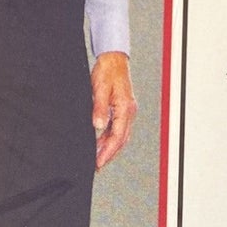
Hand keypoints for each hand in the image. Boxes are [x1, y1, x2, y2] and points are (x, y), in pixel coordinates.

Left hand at [90, 51, 137, 169]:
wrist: (113, 60)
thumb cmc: (107, 72)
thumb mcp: (99, 89)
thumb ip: (99, 109)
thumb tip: (98, 126)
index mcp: (125, 108)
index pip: (118, 136)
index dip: (108, 151)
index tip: (99, 162)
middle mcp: (129, 112)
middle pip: (121, 140)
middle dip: (109, 154)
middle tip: (97, 166)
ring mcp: (127, 111)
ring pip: (120, 136)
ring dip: (109, 148)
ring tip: (97, 158)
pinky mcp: (122, 110)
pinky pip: (117, 129)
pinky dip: (109, 139)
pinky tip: (100, 143)